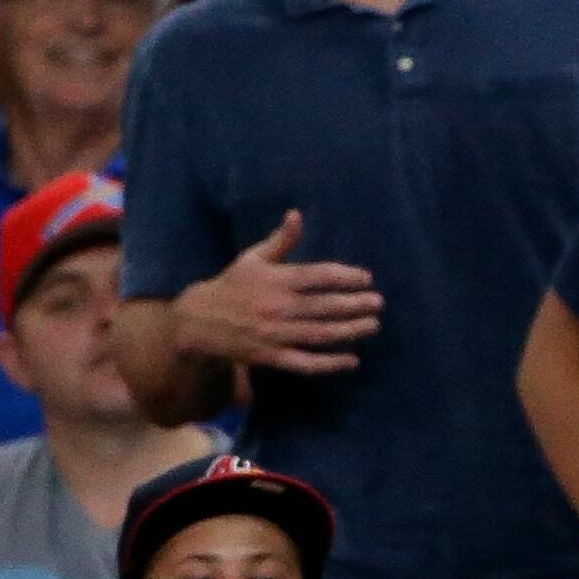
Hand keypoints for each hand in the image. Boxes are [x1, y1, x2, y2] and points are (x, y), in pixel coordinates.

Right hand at [173, 210, 382, 375]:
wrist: (199, 322)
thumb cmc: (233, 286)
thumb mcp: (252, 259)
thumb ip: (279, 241)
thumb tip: (297, 214)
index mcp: (275, 280)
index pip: (317, 276)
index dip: (344, 276)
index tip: (367, 278)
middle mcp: (278, 307)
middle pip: (323, 306)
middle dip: (354, 304)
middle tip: (379, 302)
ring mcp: (276, 334)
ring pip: (320, 334)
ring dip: (350, 331)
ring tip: (373, 325)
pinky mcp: (273, 357)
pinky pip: (306, 363)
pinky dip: (330, 364)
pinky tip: (353, 361)